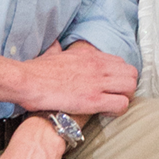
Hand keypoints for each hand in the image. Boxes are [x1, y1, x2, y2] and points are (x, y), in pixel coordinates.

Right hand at [16, 41, 138, 121]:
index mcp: (89, 55)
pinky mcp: (93, 99)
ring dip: (125, 98)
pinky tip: (105, 113)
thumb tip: (54, 45)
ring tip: (111, 106)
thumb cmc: (35, 71)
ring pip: (131, 87)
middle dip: (127, 87)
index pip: (119, 62)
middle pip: (131, 73)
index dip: (118, 76)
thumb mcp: (51, 53)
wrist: (26, 81)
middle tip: (115, 97)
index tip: (110, 86)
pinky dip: (118, 111)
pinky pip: (121, 104)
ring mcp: (97, 82)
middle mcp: (98, 65)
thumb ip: (57, 49)